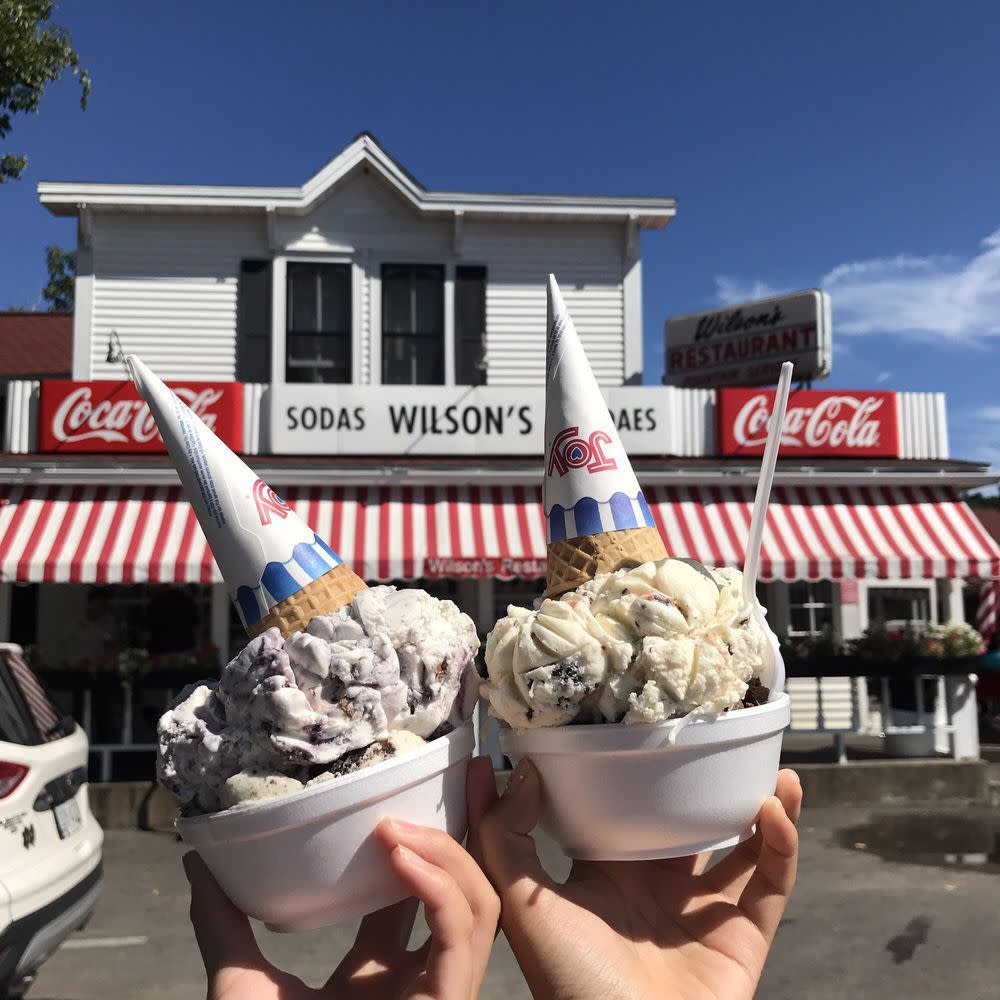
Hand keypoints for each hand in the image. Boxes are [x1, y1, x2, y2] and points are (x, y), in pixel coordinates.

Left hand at [185, 757, 499, 999]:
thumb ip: (224, 926)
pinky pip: (463, 939)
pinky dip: (441, 889)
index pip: (418, 893)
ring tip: (400, 821)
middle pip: (467, 890)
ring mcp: (438, 996)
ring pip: (479, 907)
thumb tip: (198, 859)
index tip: (419, 785)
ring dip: (448, 852)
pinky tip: (401, 853)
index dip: (425, 839)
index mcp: (382, 976)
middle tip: (471, 769)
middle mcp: (420, 982)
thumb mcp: (241, 987)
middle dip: (471, 828)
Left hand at [472, 762, 801, 999]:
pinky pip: (772, 884)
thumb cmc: (568, 982)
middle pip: (691, 820)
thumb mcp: (522, 902)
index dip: (639, 770)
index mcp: (609, 872)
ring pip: (744, 847)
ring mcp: (703, 913)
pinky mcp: (743, 938)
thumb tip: (524, 770)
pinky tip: (773, 809)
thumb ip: (505, 837)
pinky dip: (781, 846)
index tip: (647, 722)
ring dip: (763, 808)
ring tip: (774, 769)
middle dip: (710, 781)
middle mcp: (658, 887)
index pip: (627, 808)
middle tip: (723, 737)